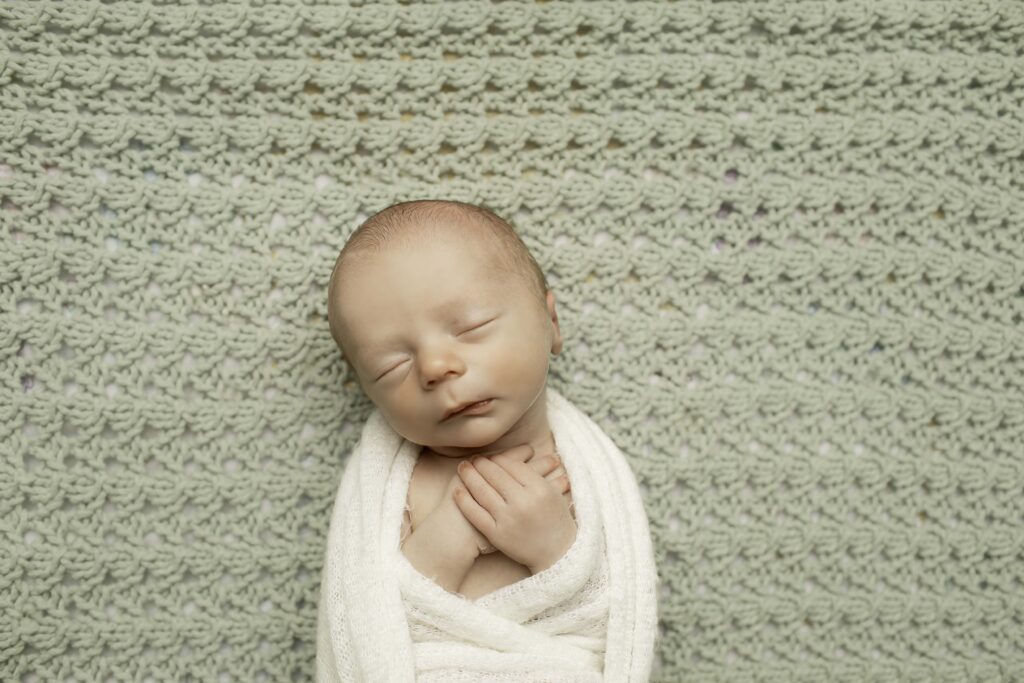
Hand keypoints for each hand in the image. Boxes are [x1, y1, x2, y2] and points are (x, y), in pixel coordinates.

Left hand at [453, 445, 577, 573]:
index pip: (512, 466)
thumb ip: (537, 474)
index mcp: (539, 489)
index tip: (491, 456)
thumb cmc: (556, 520)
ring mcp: (508, 518)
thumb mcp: (553, 493)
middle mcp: (522, 502)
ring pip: (483, 491)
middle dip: (481, 464)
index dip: (498, 459)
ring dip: (469, 476)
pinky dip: (464, 500)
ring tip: (463, 468)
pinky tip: (457, 490)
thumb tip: (519, 453)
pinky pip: (476, 513)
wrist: (557, 554)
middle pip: (495, 475)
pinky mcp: (497, 534)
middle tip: (473, 458)